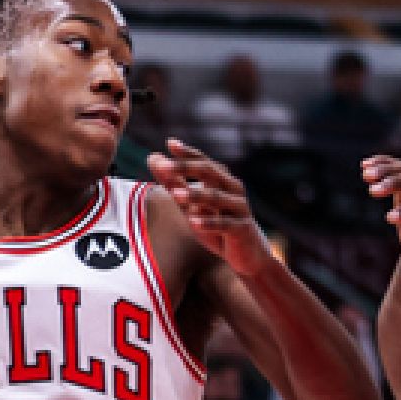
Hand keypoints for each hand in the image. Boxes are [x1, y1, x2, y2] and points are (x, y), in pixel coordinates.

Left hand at [147, 139, 271, 277]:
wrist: (247, 255)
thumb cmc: (217, 227)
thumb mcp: (192, 206)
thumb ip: (174, 183)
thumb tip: (153, 158)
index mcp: (222, 180)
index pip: (203, 161)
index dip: (187, 153)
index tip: (169, 143)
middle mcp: (233, 189)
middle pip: (210, 172)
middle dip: (186, 168)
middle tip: (164, 166)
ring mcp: (240, 208)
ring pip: (217, 197)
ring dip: (195, 195)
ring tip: (175, 194)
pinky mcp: (243, 229)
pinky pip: (225, 224)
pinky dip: (209, 223)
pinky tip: (193, 221)